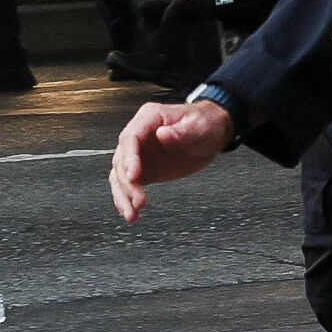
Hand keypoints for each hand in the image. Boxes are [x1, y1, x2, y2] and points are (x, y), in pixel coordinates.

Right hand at [110, 98, 231, 220]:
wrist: (212, 132)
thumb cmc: (205, 123)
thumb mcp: (200, 125)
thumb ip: (182, 131)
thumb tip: (162, 134)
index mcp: (148, 119)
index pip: (130, 138)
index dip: (129, 158)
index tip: (133, 176)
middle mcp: (138, 136)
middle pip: (121, 160)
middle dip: (127, 183)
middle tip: (138, 200)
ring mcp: (138, 154)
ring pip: (119, 175)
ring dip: (123, 195)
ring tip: (132, 212)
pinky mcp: (143, 169)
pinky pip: (128, 184)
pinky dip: (126, 199)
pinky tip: (130, 211)